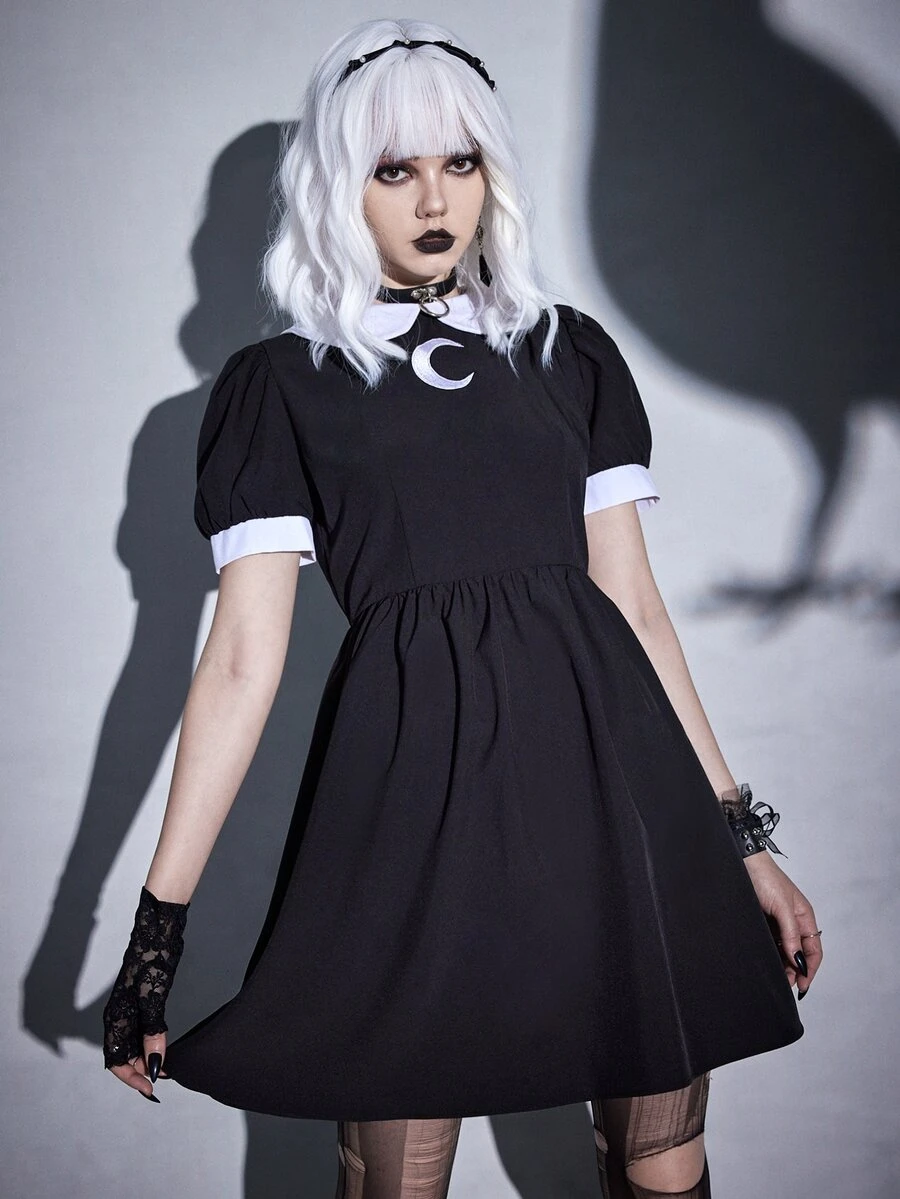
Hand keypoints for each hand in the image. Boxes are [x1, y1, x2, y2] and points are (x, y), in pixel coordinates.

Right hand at [102, 887, 188, 1100]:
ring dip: (145, 1058)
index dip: (131, 1077)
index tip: (151, 1089)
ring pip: (131, 1044)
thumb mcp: (154, 1000)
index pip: (115, 1060)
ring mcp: (128, 1007)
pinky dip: (150, 1043)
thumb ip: (153, 1034)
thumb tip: (153, 1065)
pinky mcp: (139, 999)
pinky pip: (139, 1031)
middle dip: (140, 1070)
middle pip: (123, 1055)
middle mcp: (118, 1015)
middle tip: (164, 1078)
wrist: (159, 929)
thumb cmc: (154, 960)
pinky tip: (163, 1046)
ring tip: (166, 1067)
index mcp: (115, 1017)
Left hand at [743, 853, 822, 995]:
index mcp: (804, 917)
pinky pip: (771, 944)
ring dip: (782, 965)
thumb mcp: (782, 908)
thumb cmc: (765, 878)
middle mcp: (793, 922)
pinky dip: (771, 955)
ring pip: (784, 951)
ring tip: (776, 977)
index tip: (802, 985)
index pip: (813, 950)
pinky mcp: (763, 922)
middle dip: (795, 971)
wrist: (741, 862)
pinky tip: (766, 963)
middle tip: (785, 984)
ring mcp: (778, 923)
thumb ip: (791, 934)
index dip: (809, 969)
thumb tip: (797, 959)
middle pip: (799, 954)